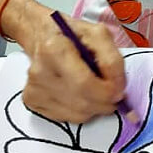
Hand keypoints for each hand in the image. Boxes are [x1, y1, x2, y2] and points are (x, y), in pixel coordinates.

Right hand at [19, 3, 125, 122]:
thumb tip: (118, 89)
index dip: (108, 92)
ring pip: (77, 115)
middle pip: (82, 103)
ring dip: (95, 107)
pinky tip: (79, 93)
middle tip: (112, 92)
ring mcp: (34, 88)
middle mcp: (40, 71)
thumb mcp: (99, 35)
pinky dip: (81, 110)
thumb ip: (113, 60)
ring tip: (94, 89)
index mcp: (55, 49)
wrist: (43, 35)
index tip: (119, 90)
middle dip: (105, 102)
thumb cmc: (72, 34)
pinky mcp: (32, 101)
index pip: (85, 84)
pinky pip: (67, 118)